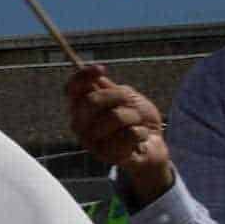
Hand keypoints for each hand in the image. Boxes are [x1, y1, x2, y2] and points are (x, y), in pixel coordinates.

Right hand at [66, 65, 173, 204]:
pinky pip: (129, 134)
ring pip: (115, 117)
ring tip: (136, 125)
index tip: (101, 68)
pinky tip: (139, 140)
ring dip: (135, 118)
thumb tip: (95, 72)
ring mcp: (90, 140)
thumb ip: (110, 88)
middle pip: (91, 101)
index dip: (82, 77)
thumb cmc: (137, 119)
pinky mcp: (104, 154)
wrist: (153, 145)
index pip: (71, 89)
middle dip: (119, 97)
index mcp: (81, 107)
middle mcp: (80, 124)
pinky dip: (141, 133)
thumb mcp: (126, 97)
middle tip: (130, 104)